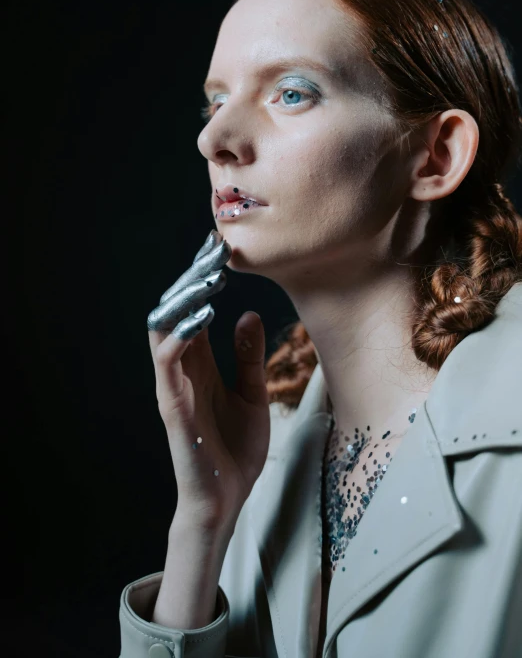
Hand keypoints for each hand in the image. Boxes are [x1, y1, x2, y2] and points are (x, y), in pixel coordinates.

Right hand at [147, 229, 269, 533]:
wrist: (226, 500)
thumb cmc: (235, 451)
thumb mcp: (254, 395)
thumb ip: (248, 357)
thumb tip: (249, 314)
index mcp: (200, 365)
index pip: (195, 311)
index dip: (203, 280)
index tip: (220, 250)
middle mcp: (182, 369)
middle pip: (176, 311)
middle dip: (192, 279)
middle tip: (214, 251)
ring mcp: (173, 385)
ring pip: (163, 328)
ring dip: (184, 298)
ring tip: (208, 276)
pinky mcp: (172, 405)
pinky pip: (168, 361)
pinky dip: (183, 333)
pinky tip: (206, 314)